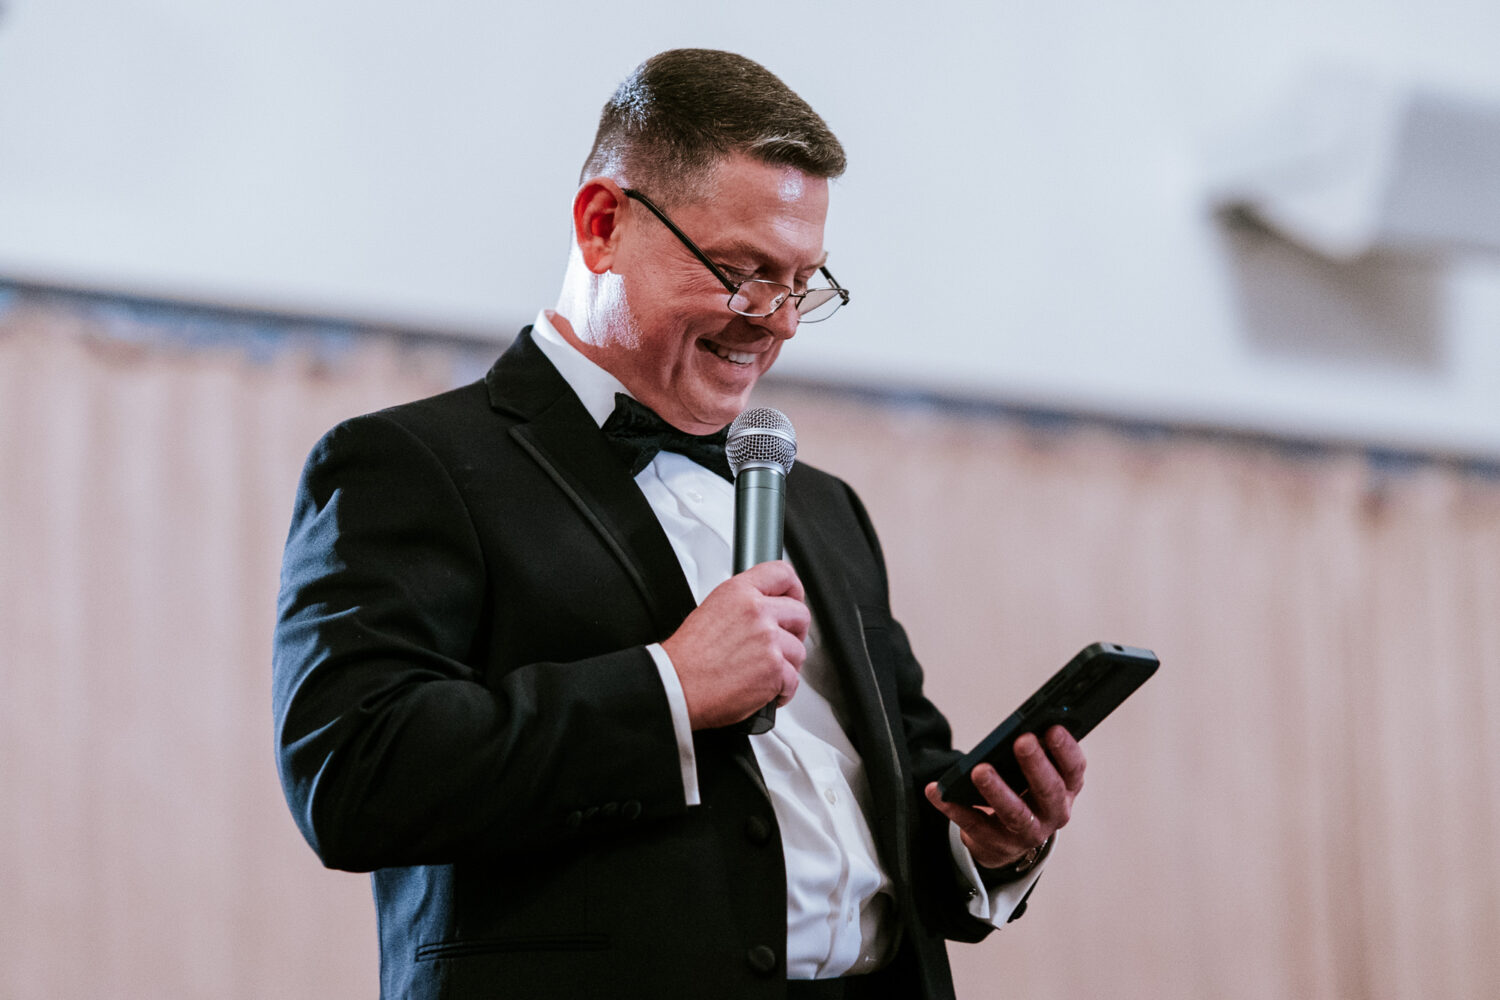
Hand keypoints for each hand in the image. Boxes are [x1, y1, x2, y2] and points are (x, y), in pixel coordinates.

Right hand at [661, 560, 809, 729]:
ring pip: (798, 651)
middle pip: (800, 614)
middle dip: (794, 633)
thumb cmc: (686, 657)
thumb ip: (743, 605)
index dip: (794, 589)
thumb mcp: (711, 610)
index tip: (794, 599)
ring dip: (785, 666)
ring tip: (761, 673)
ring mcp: (769, 640)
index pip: (782, 574)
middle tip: (780, 646)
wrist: (677, 686)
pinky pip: (793, 681)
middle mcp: (757, 612)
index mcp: (739, 592)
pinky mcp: (775, 669)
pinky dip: (781, 691)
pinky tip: (763, 691)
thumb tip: (765, 609)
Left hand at [923, 726, 1085, 869]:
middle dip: (1036, 765)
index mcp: (1067, 789)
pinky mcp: (996, 842)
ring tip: (979, 770)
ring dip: (997, 790)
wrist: (1009, 839)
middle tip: (1022, 741)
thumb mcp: (1039, 773)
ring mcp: (1026, 832)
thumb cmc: (1025, 791)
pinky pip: (973, 823)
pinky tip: (936, 790)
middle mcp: (1053, 813)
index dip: (1066, 750)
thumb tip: (1025, 726)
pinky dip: (953, 807)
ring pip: (1014, 813)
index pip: (1073, 770)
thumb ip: (1038, 752)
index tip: (1052, 729)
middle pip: (1048, 791)